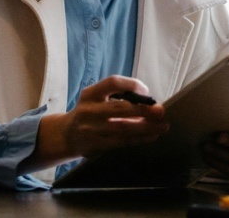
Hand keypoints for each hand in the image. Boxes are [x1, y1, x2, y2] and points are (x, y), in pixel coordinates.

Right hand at [26, 76, 167, 171]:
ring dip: (146, 127)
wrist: (66, 136)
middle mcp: (88, 110)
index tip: (146, 92)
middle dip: (144, 109)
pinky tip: (152, 136)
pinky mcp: (95, 146)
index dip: (132, 85)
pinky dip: (139, 139)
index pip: (113, 83)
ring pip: (124, 128)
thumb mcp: (95, 98)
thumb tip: (149, 101)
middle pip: (120, 108)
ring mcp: (91, 129)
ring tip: (163, 126)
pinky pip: (122, 142)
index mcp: (90, 94)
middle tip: (161, 111)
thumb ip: (117, 96)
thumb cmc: (90, 113)